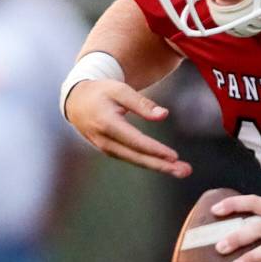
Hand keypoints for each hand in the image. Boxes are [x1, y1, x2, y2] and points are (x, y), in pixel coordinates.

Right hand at [65, 79, 191, 177]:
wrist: (76, 101)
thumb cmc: (101, 92)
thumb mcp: (120, 90)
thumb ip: (142, 103)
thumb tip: (164, 115)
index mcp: (106, 124)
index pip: (135, 141)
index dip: (154, 150)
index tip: (174, 156)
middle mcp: (105, 140)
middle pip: (137, 156)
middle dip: (161, 165)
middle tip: (185, 171)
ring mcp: (105, 148)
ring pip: (135, 160)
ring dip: (159, 167)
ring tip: (182, 171)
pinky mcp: (110, 150)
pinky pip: (132, 159)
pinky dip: (150, 163)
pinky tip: (167, 166)